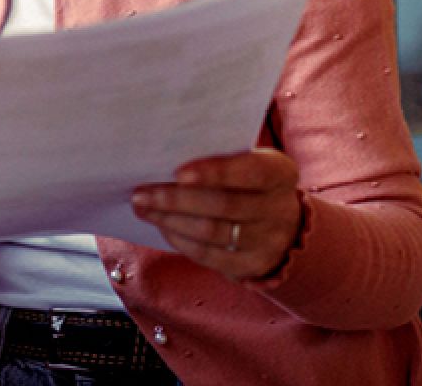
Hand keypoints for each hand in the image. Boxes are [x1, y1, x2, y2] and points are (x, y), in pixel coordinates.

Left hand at [130, 148, 305, 280]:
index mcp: (280, 173)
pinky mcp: (253, 266)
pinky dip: (180, 240)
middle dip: (176, 199)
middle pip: (224, 205)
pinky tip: (162, 226)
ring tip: (143, 208)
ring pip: (212, 232)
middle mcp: (280, 209)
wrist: (280, 222)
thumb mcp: (246, 161)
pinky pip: (209, 256)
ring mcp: (269, 241)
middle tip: (141, 193)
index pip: (251, 172)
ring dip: (170, 220)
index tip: (178, 172)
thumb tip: (164, 157)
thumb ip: (218, 157)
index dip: (215, 173)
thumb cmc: (247, 180)